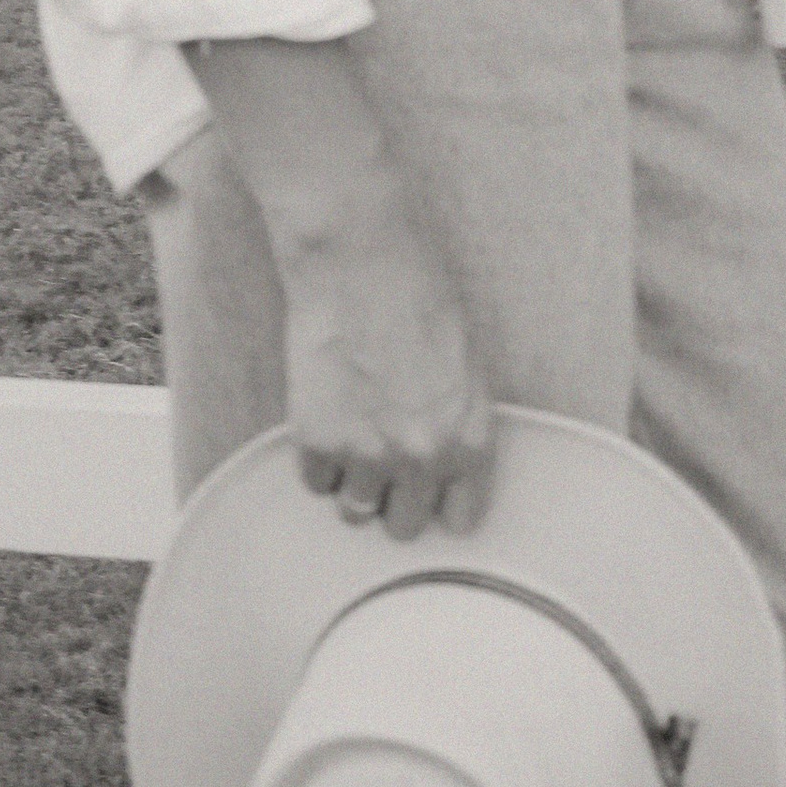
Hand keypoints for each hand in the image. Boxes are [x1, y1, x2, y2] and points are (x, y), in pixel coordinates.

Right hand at [186, 35, 495, 538]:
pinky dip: (317, 458)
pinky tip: (328, 414)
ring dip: (353, 481)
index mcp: (471, 438)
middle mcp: (422, 457)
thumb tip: (437, 470)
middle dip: (395, 498)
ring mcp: (367, 453)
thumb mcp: (466, 367)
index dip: (440, 503)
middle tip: (385, 460)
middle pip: (403, 527)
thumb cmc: (422, 297)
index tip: (428, 491)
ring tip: (355, 432)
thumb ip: (455, 426)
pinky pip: (314, 483)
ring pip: (354, 511)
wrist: (362, 260)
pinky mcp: (317, 440)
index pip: (461, 520)